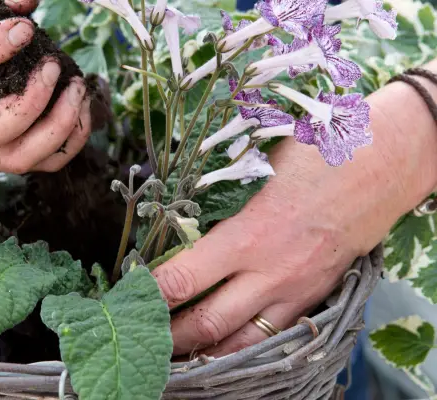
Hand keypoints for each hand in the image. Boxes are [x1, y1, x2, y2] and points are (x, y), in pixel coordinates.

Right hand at [0, 0, 90, 172]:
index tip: (25, 29)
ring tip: (77, 87)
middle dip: (29, 103)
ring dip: (57, 125)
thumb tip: (28, 1)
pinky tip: (81, 105)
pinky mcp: (4, 158)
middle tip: (53, 66)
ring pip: (18, 159)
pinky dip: (71, 138)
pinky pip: (44, 164)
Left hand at [152, 81, 436, 356]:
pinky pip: (273, 338)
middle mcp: (269, 271)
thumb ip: (217, 197)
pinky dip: (242, 348)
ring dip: (202, 352)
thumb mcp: (257, 167)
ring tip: (174, 352)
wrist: (381, 165)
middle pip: (206, 324)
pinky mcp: (313, 297)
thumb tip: (177, 216)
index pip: (181, 279)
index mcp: (247, 233)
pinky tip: (221, 346)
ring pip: (240, 344)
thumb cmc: (315, 154)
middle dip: (167, 336)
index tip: (127, 294)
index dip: (148, 294)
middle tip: (142, 332)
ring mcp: (294, 290)